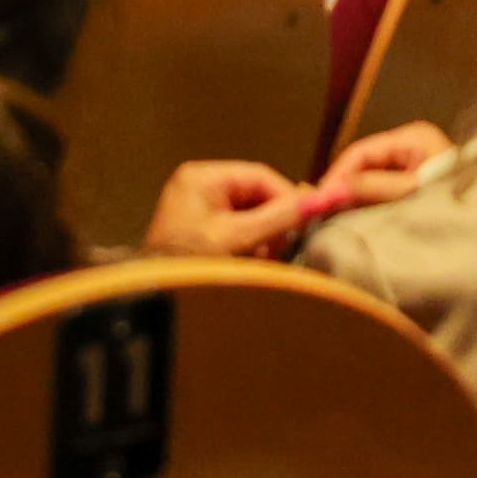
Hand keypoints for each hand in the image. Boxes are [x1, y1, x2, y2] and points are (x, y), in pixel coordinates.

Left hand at [142, 161, 310, 260]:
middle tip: (284, 249)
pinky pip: (235, 232)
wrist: (155, 300)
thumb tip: (321, 199)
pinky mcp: (198, 233)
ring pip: (249, 216)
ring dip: (263, 239)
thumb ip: (280, 217)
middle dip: (273, 223)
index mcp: (202, 178)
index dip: (288, 198)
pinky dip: (249, 248)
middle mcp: (198, 187)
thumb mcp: (239, 239)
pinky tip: (250, 266)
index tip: (307, 222)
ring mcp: (197, 210)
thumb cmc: (190, 264)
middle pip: (255, 197)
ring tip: (265, 261)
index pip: (261, 177)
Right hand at [302, 122, 452, 218]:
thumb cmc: (457, 202)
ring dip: (352, 198)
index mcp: (413, 138)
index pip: (361, 151)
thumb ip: (373, 189)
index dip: (338, 174)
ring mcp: (413, 166)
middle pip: (364, 164)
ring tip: (331, 217)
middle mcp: (411, 146)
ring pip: (370, 179)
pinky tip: (351, 218)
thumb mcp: (412, 193)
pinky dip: (366, 204)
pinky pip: (381, 191)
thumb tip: (334, 190)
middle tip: (320, 210)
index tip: (320, 198)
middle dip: (342, 187)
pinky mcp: (414, 185)